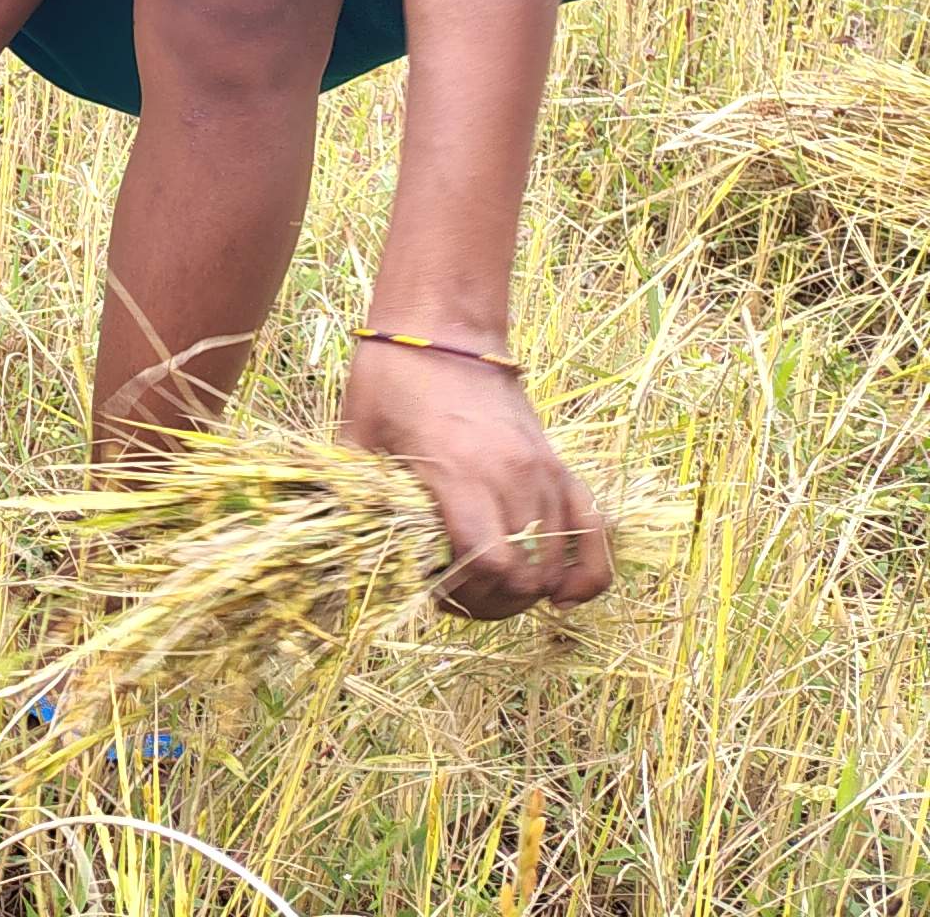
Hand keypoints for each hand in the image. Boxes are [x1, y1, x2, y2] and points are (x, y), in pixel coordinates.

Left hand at [339, 341, 614, 617]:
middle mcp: (513, 476)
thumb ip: (353, 498)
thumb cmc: (389, 381)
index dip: (465, 597)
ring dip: (526, 591)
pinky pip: (595, 532)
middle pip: (528, 577)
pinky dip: (586, 571)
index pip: (491, 566)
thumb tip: (339, 549)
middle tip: (455, 596)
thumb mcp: (356, 439)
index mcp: (460, 473)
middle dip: (491, 603)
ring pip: (559, 563)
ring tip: (487, 587)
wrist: (442, 330)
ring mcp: (544, 471)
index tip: (432, 592)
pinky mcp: (560, 466)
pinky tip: (561, 595)